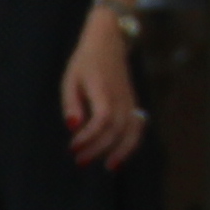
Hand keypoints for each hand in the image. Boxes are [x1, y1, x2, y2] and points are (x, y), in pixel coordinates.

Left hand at [61, 10, 145, 170]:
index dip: (90, 136)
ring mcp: (130, 100)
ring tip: (109, 167)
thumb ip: (71, 103)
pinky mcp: (133, 103)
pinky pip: (138, 126)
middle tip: (79, 161)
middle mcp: (120, 96)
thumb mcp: (71, 78)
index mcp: (103, 89)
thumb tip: (73, 126)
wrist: (109, 42)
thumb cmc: (86, 62)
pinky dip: (132, 143)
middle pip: (115, 129)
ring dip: (122, 151)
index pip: (102, 118)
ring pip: (132, 130)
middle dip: (98, 148)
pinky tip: (120, 157)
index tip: (73, 146)